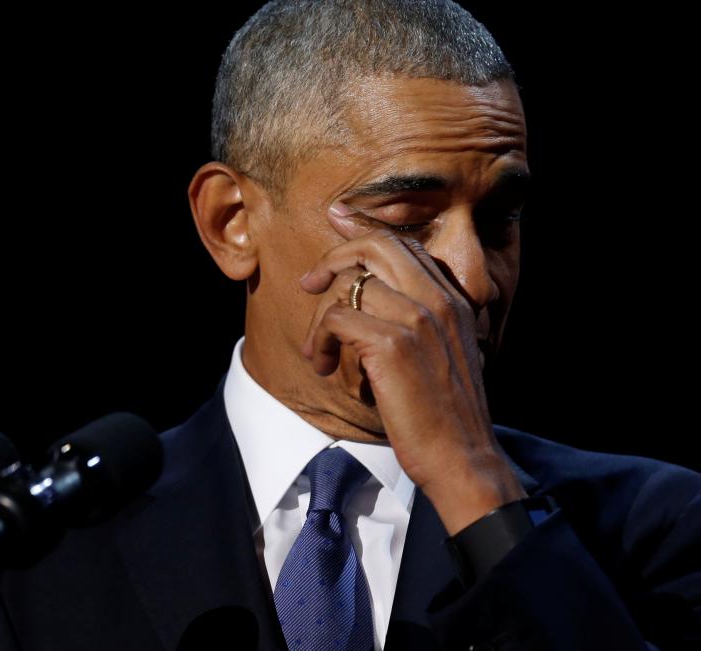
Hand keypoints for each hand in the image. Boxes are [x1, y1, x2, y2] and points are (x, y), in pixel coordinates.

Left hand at [299, 207, 525, 533]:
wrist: (463, 458)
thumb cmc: (446, 415)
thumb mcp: (444, 356)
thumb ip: (420, 321)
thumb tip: (373, 298)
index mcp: (453, 300)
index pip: (405, 244)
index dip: (364, 230)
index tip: (337, 221)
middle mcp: (438, 301)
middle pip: (377, 246)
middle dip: (335, 256)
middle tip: (309, 282)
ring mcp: (417, 320)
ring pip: (349, 287)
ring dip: (322, 321)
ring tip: (321, 353)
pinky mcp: (393, 345)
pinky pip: (338, 318)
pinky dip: (322, 342)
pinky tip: (326, 366)